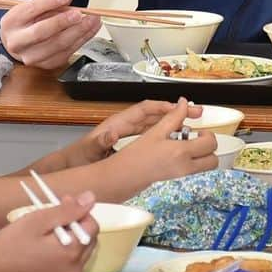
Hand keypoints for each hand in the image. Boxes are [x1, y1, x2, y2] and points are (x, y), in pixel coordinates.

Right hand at [0, 0, 100, 69]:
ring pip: (57, 45)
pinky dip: (82, 40)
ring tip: (92, 20)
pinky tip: (90, 29)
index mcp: (11, 21)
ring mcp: (31, 56)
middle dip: (63, 22)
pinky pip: (67, 52)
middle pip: (41, 32)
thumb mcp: (33, 4)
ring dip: (78, 32)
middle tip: (79, 13)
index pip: (31, 10)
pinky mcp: (46, 65)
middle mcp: (17, 42)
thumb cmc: (29, 20)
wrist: (21, 41)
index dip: (50, 2)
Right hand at [0, 192, 97, 271]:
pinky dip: (63, 252)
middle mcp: (74, 271)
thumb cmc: (10, 246)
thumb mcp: (37, 220)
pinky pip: (70, 264)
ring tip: (47, 230)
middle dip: (76, 223)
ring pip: (80, 251)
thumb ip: (67, 210)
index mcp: (71, 254)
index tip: (62, 203)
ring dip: (70, 237)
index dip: (79, 210)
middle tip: (54, 214)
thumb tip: (90, 198)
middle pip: (88, 239)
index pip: (92, 225)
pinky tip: (45, 246)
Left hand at [76, 100, 198, 164]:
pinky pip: (154, 135)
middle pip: (156, 114)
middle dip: (176, 112)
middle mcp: (128, 124)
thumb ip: (101, 141)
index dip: (162, 107)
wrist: (74, 164)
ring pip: (158, 124)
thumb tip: (110, 136)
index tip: (179, 107)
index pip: (144, 109)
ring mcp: (131, 133)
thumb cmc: (82, 155)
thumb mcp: (90, 148)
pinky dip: (168, 135)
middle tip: (196, 112)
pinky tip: (179, 141)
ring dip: (175, 123)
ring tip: (195, 126)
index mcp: (119, 122)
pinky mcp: (132, 142)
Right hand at [112, 97, 216, 181]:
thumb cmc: (138, 155)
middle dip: (209, 147)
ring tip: (189, 144)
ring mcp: (183, 175)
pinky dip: (195, 161)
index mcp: (181, 152)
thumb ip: (174, 116)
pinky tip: (179, 152)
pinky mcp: (178, 179)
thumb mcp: (156, 131)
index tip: (199, 129)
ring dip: (203, 155)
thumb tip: (183, 104)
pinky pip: (196, 170)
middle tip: (198, 137)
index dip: (208, 134)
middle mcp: (185, 166)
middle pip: (213, 160)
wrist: (127, 174)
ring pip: (206, 167)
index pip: (210, 144)